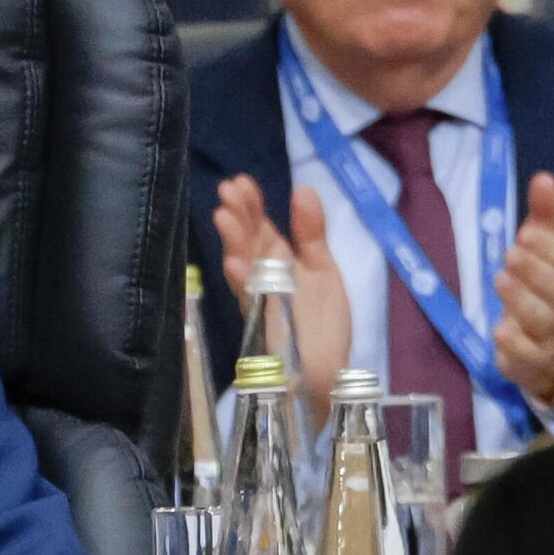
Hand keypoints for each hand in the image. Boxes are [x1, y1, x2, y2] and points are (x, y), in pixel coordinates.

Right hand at [213, 175, 348, 430]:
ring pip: (241, 267)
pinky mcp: (264, 326)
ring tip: (224, 217)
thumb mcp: (323, 269)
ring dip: (232, 243)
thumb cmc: (323, 324)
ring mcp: (261, 302)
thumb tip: (302, 189)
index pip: (259, 227)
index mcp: (278, 262)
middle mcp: (264, 278)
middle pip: (247, 242)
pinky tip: (236, 265)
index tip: (241, 181)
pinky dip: (242, 283)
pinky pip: (250, 302)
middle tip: (229, 191)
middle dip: (237, 216)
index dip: (251, 205)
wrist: (328, 373)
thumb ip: (312, 233)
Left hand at [491, 172, 553, 404]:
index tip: (525, 232)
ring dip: (522, 300)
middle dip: (536, 271)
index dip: (550, 248)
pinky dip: (514, 342)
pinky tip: (499, 330)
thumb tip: (544, 177)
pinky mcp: (532, 361)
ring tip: (501, 280)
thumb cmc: (545, 289)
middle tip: (512, 254)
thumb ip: (546, 216)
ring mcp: (551, 336)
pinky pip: (527, 354)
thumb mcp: (545, 251)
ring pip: (543, 320)